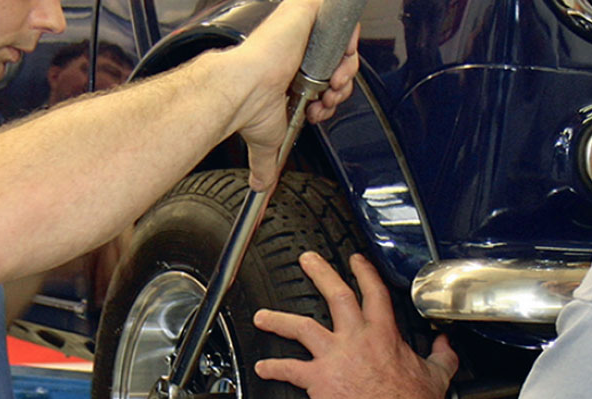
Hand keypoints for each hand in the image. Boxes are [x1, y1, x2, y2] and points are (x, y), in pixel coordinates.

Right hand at [223, 0, 360, 189]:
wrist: (243, 87)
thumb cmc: (250, 106)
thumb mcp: (268, 140)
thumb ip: (265, 164)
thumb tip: (259, 187)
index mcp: (293, 72)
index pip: (328, 81)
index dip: (332, 99)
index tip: (319, 112)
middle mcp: (299, 52)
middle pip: (341, 65)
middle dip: (339, 91)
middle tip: (325, 102)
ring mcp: (305, 32)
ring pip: (344, 47)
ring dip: (344, 76)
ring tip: (327, 90)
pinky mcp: (308, 14)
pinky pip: (344, 21)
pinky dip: (348, 45)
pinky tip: (333, 70)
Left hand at [253, 252, 457, 398]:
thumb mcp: (437, 375)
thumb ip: (441, 356)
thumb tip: (446, 346)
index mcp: (384, 334)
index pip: (373, 293)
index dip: (364, 272)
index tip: (356, 261)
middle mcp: (356, 339)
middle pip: (335, 295)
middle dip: (319, 273)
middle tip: (307, 261)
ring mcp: (334, 357)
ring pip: (301, 327)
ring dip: (279, 320)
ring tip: (264, 316)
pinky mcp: (318, 380)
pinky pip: (289, 370)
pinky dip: (273, 368)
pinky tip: (262, 367)